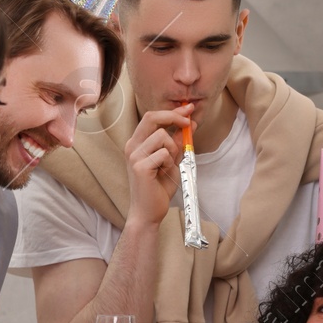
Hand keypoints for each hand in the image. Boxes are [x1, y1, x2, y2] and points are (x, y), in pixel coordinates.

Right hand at [124, 105, 189, 226]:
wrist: (148, 212)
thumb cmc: (158, 188)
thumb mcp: (172, 161)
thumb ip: (177, 143)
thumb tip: (190, 123)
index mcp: (137, 143)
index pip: (152, 117)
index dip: (172, 111)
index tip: (188, 109)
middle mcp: (132, 146)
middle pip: (152, 117)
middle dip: (173, 117)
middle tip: (188, 123)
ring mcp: (134, 155)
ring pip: (162, 137)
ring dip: (173, 150)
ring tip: (168, 166)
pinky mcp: (140, 166)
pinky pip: (164, 154)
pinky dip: (170, 163)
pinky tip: (163, 175)